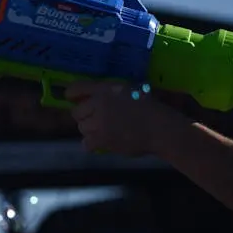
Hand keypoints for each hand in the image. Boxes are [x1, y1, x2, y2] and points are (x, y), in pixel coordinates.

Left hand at [65, 82, 180, 155]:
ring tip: (102, 131)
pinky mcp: (102, 139)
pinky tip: (99, 143)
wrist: (161, 129)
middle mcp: (98, 103)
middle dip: (84, 116)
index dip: (71, 94)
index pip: (76, 87)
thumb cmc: (150, 108)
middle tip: (95, 120)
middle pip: (76, 112)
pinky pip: (87, 143)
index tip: (71, 98)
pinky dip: (91, 144)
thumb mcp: (128, 90)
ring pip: (82, 128)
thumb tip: (93, 98)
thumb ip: (109, 92)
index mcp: (105, 89)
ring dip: (89, 130)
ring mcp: (99, 122)